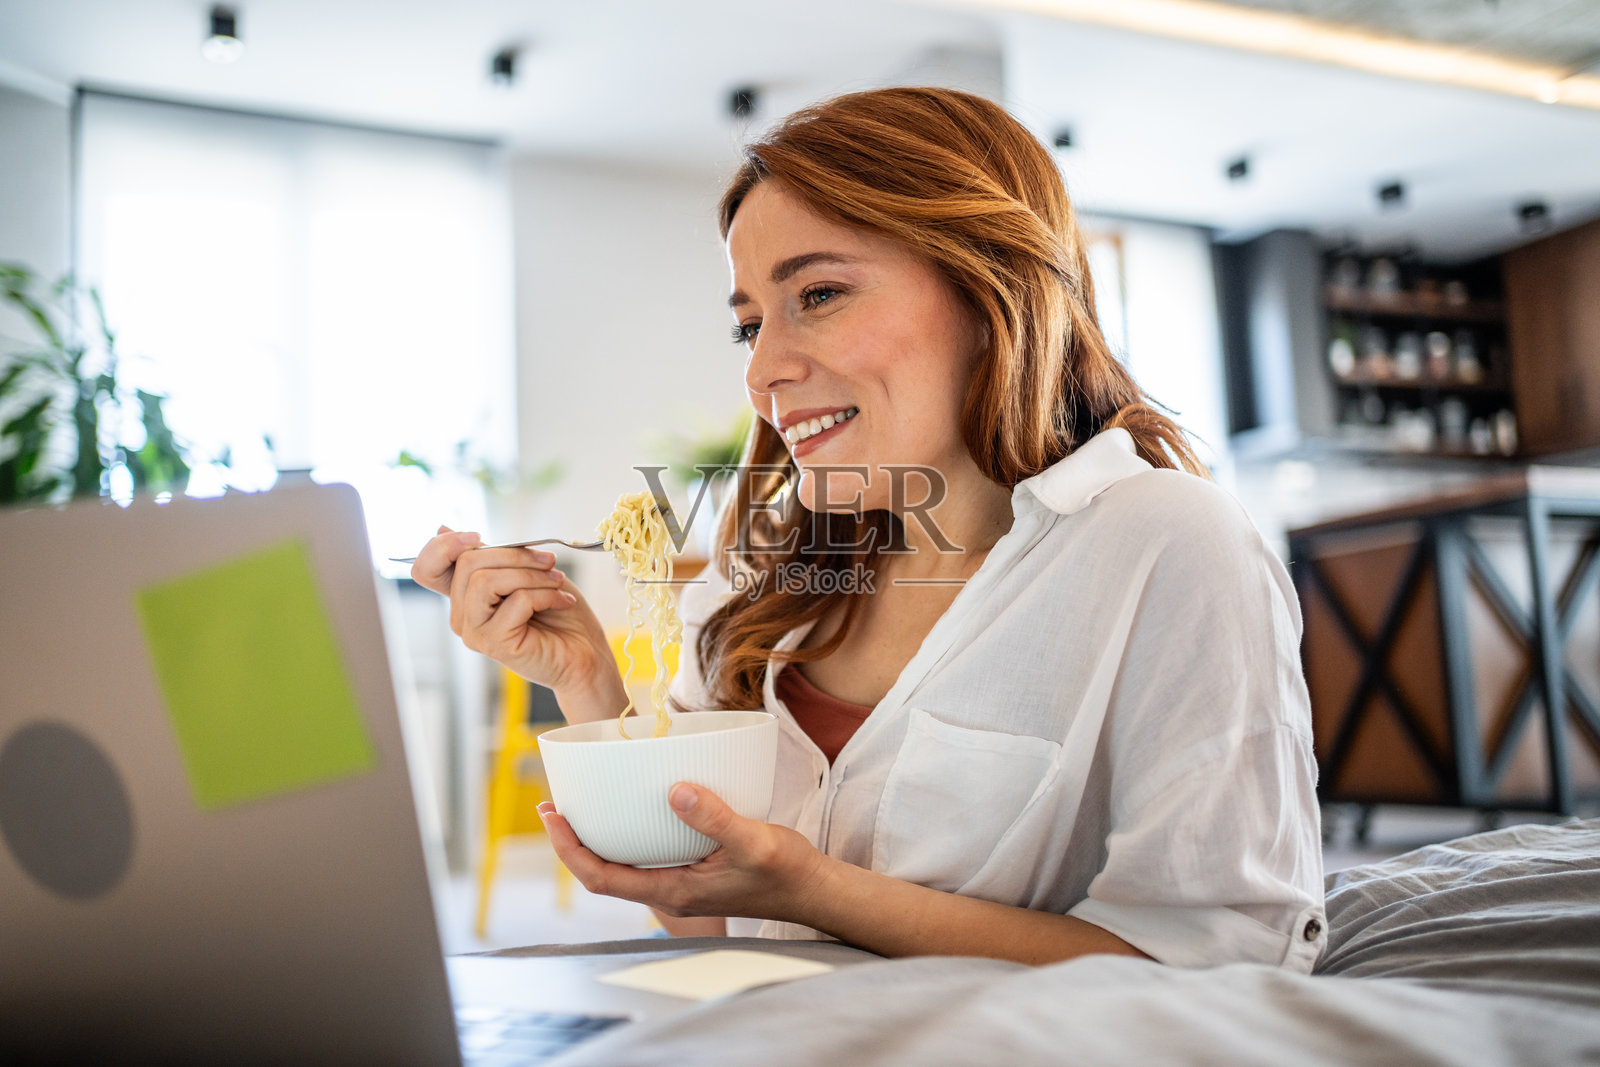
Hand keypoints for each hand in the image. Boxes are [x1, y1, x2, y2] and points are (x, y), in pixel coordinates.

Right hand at [410, 525, 621, 714]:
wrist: (585, 653)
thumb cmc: (558, 612)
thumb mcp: (522, 571)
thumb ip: (488, 555)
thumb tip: (443, 527)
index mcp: (464, 596)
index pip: (426, 569)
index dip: (442, 546)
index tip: (477, 536)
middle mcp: (462, 616)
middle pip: (467, 563)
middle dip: (515, 554)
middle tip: (549, 562)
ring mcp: (474, 633)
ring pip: (486, 581)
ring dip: (531, 574)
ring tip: (557, 582)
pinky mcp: (495, 644)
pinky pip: (515, 601)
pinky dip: (546, 594)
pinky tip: (563, 601)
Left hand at [539, 784, 831, 922]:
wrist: (811, 890)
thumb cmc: (784, 873)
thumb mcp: (752, 841)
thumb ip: (714, 818)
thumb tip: (675, 790)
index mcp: (672, 891)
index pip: (601, 878)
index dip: (569, 850)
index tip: (552, 817)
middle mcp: (668, 891)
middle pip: (602, 873)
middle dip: (572, 843)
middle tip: (553, 805)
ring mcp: (679, 883)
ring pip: (622, 866)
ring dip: (596, 839)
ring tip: (581, 806)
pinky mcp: (692, 871)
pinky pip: (646, 856)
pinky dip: (628, 833)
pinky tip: (634, 808)